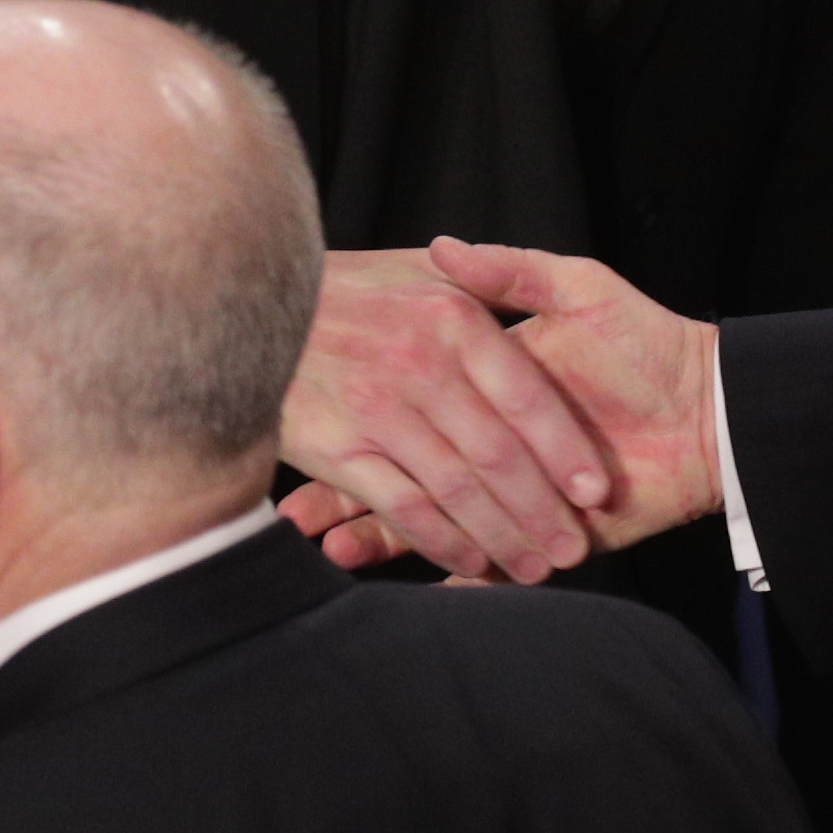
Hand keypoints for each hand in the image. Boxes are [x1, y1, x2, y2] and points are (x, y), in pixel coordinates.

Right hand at [278, 248, 612, 580]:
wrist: (237, 301)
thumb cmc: (340, 286)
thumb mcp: (417, 263)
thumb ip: (488, 272)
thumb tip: (541, 299)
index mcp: (452, 319)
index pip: (527, 397)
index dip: (565, 451)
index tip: (595, 493)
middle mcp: (419, 364)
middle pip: (500, 454)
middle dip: (543, 511)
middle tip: (573, 549)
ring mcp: (378, 409)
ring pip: (458, 488)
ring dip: (503, 537)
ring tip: (537, 570)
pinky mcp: (338, 447)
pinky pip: (403, 505)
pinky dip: (441, 541)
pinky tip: (471, 562)